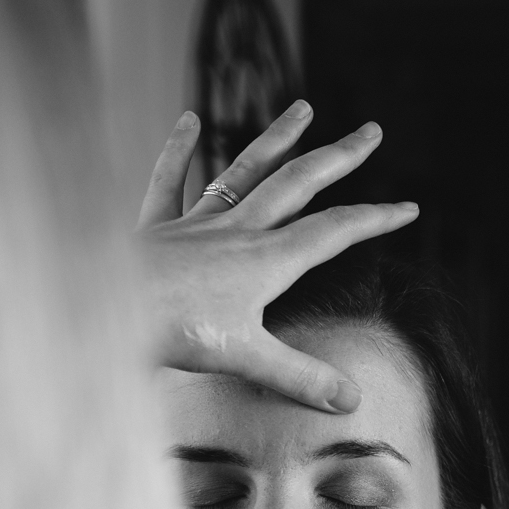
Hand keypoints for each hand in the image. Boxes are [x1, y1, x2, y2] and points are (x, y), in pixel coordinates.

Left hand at [136, 103, 418, 410]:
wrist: (99, 309)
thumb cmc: (172, 333)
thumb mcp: (246, 360)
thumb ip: (301, 378)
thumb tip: (353, 401)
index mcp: (266, 261)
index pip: (333, 232)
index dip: (375, 220)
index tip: (409, 208)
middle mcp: (237, 232)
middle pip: (297, 183)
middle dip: (339, 157)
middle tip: (371, 131)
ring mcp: (195, 225)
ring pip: (243, 172)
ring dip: (276, 138)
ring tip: (303, 107)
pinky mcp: (154, 229)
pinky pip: (169, 183)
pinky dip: (178, 151)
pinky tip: (187, 120)